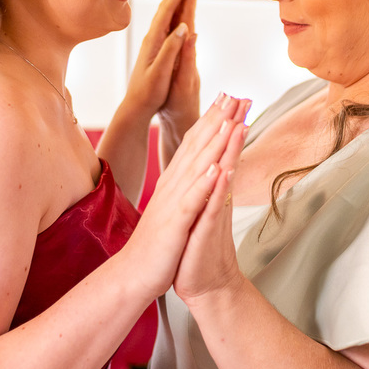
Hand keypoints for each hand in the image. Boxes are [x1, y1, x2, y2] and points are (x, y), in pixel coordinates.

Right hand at [117, 94, 242, 299]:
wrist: (133, 273)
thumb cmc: (156, 243)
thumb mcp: (172, 208)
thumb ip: (183, 186)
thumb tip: (197, 167)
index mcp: (174, 182)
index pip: (194, 143)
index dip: (211, 120)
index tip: (227, 98)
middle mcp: (172, 186)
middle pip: (197, 147)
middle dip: (217, 120)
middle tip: (235, 95)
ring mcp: (173, 204)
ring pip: (197, 167)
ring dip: (214, 143)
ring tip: (230, 120)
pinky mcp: (175, 224)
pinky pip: (192, 201)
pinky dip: (204, 184)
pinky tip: (217, 168)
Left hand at [121, 0, 199, 127]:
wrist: (135, 106)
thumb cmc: (149, 92)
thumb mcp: (161, 72)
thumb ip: (171, 49)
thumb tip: (184, 26)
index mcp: (154, 40)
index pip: (168, 10)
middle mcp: (152, 37)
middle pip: (167, 6)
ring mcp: (153, 42)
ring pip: (166, 13)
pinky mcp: (156, 48)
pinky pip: (167, 23)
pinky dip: (175, 11)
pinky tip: (177, 10)